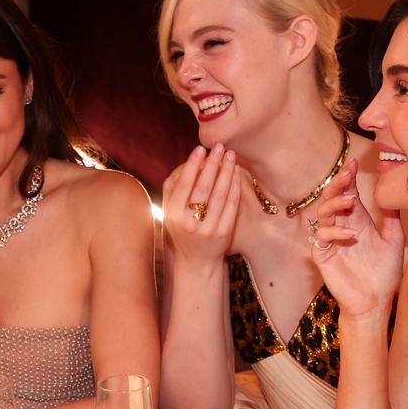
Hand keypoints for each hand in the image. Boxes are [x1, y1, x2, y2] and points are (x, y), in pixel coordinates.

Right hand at [162, 144, 242, 267]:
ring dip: (226, 172)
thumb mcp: (171, 212)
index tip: (200, 148)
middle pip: (203, 188)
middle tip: (220, 147)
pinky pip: (231, 205)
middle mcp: (189, 223)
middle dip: (212, 164)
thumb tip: (189, 162)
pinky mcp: (224, 233)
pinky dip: (234, 187)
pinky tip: (236, 173)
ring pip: (219, 195)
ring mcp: (208, 229)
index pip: (183, 185)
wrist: (196, 261)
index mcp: (173, 215)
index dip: (192, 165)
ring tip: (230, 156)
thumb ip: (174, 189)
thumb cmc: (183, 229)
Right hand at [311, 161, 404, 317]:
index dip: (348, 177)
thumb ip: (391, 217)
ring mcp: (330, 240)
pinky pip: (321, 237)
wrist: (376, 301)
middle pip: (332, 197)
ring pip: (323, 213)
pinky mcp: (323, 255)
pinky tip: (350, 235)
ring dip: (335, 203)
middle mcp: (341, 225)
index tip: (354, 163)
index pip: (348, 192)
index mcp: (357, 219)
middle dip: (338, 183)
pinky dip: (333, 231)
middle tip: (347, 174)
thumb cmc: (384, 273)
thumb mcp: (393, 240)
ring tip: (351, 201)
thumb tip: (394, 190)